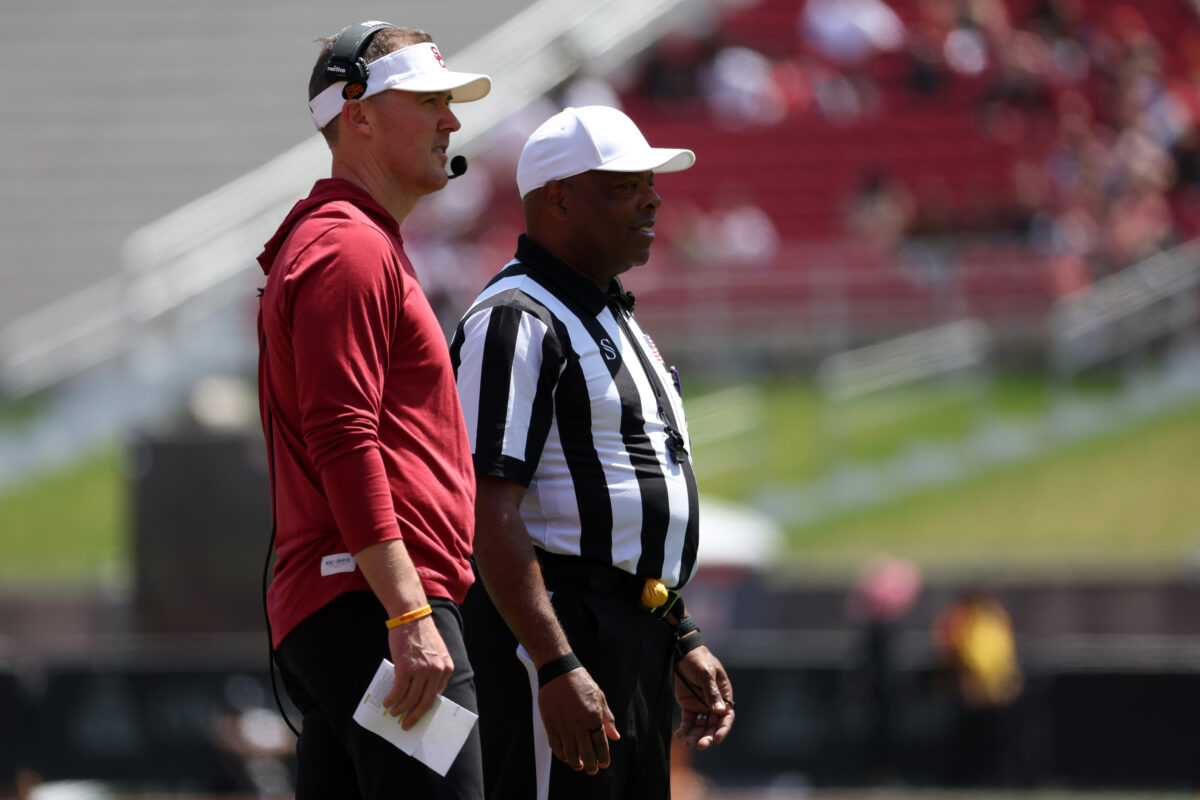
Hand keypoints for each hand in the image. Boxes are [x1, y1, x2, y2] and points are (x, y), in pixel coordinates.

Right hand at [382, 615, 453, 729]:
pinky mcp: (405, 668)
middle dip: (415, 716)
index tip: (418, 714)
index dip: (426, 706)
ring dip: (401, 709)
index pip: (437, 694)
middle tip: (407, 725)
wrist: (411, 617)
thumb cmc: (421, 634)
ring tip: (394, 713)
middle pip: (426, 701)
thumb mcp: (437, 652)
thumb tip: (422, 690)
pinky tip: (387, 703)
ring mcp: (421, 670)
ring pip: (411, 699)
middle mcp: (437, 671)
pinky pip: (398, 691)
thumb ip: (434, 669)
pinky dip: (392, 700)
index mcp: (447, 668)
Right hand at [538, 668, 619, 774]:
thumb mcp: (599, 697)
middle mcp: (578, 724)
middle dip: (591, 765)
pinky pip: (556, 746)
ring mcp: (563, 725)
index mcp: (593, 716)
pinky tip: (566, 757)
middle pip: (586, 753)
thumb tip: (615, 737)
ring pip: (570, 753)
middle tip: (593, 770)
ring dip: (576, 763)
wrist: (558, 671)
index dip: (603, 757)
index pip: (600, 744)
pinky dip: (561, 754)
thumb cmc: (582, 683)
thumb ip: (607, 719)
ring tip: (579, 766)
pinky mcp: (550, 724)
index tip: (604, 764)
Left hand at [674, 644, 734, 749]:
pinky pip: (688, 721)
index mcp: (724, 695)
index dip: (723, 729)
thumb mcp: (706, 673)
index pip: (727, 716)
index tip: (716, 739)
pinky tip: (679, 735)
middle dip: (708, 737)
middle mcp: (714, 704)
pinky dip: (684, 729)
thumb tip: (720, 711)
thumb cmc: (698, 660)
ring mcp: (701, 706)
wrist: (680, 653)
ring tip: (687, 743)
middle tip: (701, 745)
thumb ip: (712, 692)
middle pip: (713, 725)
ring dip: (696, 736)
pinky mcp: (688, 706)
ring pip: (701, 726)